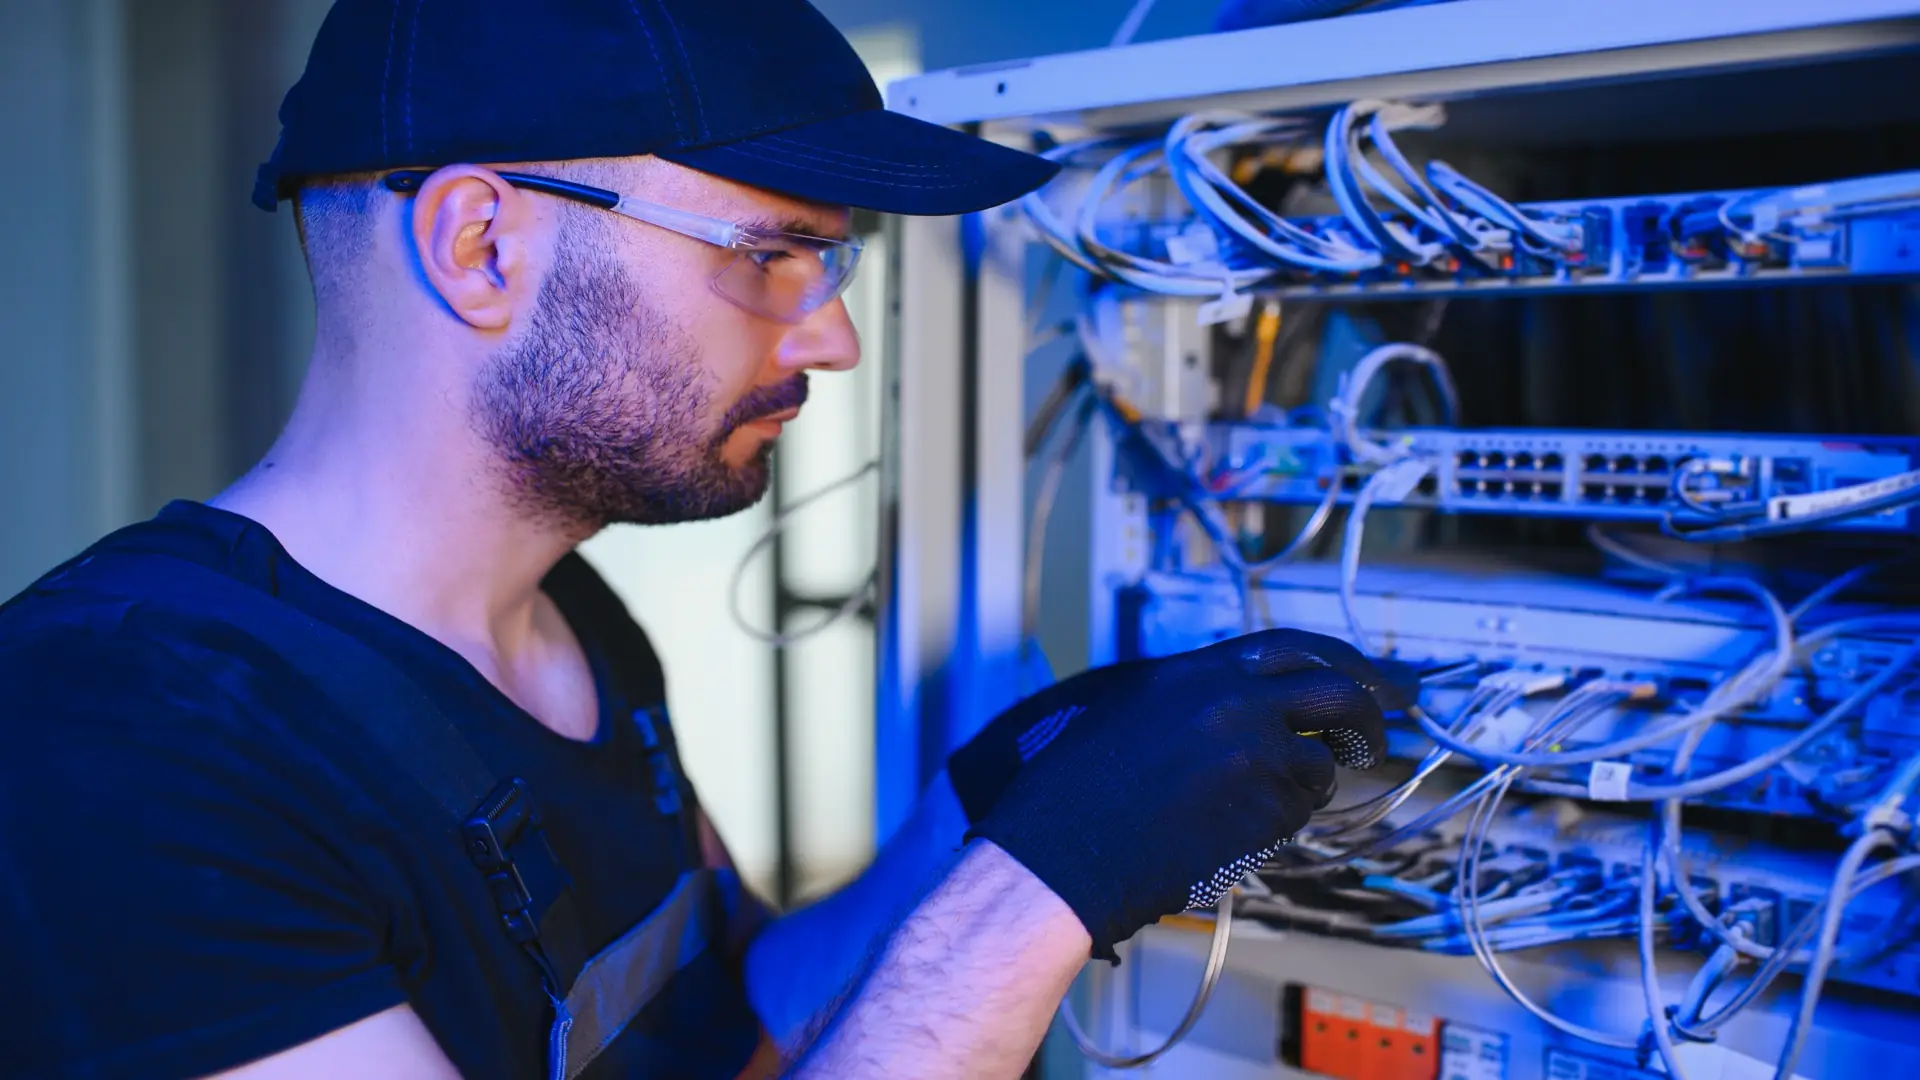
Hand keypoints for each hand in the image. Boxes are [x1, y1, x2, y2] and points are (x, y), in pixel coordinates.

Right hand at [949, 629, 1393, 822]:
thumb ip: (1194, 698)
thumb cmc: (1071, 795)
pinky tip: (1230, 832)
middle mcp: (1232, 702)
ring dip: (1307, 785)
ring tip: (1250, 805)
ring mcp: (1252, 756)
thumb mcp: (1128, 713)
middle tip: (1382, 737)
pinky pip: (1296, 814)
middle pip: (1337, 693)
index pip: (1293, 648)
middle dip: (1370, 715)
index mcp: (1194, 671)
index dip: (1342, 661)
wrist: (1058, 855)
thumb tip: (1253, 703)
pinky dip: (1279, 823)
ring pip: (1319, 766)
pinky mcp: (1260, 811)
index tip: (1376, 677)